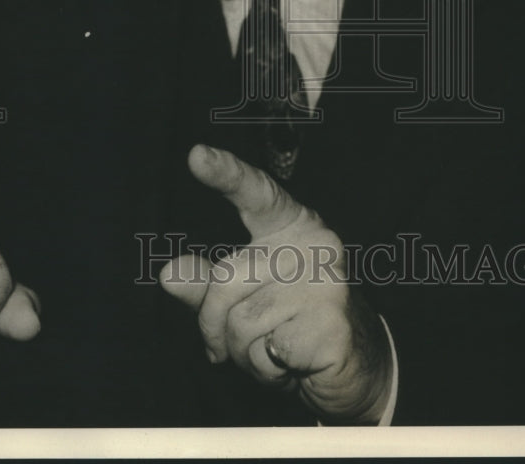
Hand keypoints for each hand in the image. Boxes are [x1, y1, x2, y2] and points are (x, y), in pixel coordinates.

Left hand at [160, 145, 391, 422]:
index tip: (196, 155)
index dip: (227, 174)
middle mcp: (314, 243)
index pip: (257, 193)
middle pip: (227, 276)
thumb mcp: (244, 298)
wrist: (355, 365)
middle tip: (222, 348)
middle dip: (212, 323)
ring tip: (270, 352)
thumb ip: (205, 284)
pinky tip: (291, 365)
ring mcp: (329, 283)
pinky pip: (268, 351)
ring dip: (243, 353)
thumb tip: (169, 274)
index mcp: (291, 225)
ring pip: (242, 321)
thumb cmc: (291, 322)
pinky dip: (268, 370)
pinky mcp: (333, 325)